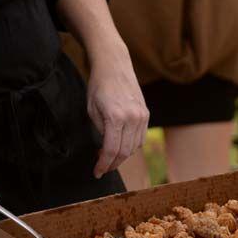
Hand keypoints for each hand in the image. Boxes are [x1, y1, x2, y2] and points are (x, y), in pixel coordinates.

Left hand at [87, 60, 148, 178]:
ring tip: (109, 156)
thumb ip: (100, 131)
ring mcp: (141, 116)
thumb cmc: (98, 86)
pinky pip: (140, 138)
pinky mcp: (146, 114)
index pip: (111, 150)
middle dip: (112, 163)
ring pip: (134, 147)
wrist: (114, 65)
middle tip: (102, 167)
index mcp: (115, 117)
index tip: (96, 172)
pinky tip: (121, 145)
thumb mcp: (92, 110)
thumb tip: (105, 150)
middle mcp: (132, 118)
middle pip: (124, 152)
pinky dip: (131, 146)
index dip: (103, 165)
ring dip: (122, 156)